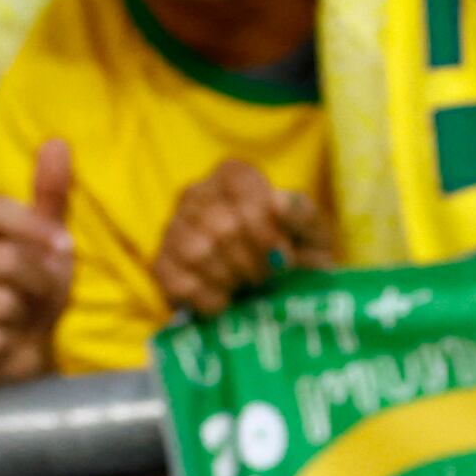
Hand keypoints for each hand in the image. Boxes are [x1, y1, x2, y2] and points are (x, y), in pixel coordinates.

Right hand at [0, 141, 80, 393]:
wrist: (16, 352)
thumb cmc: (32, 292)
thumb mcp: (48, 243)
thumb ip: (51, 195)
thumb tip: (57, 142)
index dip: (31, 226)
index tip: (64, 247)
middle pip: (6, 259)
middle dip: (41, 283)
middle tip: (41, 297)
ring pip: (1, 301)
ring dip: (24, 318)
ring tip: (18, 321)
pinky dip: (6, 345)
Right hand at [149, 161, 328, 323]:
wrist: (276, 297)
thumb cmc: (296, 259)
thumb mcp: (313, 236)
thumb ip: (303, 215)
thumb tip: (279, 200)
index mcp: (233, 175)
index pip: (239, 186)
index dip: (264, 227)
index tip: (283, 256)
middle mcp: (196, 193)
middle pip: (221, 226)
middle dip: (252, 261)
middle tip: (266, 276)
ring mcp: (173, 229)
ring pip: (197, 253)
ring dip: (231, 279)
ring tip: (246, 284)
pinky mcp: (162, 265)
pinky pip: (178, 282)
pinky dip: (209, 299)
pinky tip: (225, 300)